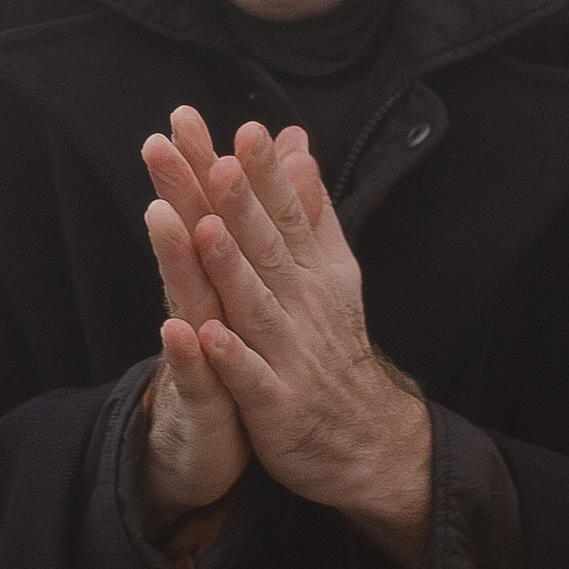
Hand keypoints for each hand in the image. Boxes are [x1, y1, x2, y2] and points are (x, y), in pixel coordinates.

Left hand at [144, 111, 431, 568]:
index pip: (287, 213)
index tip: (247, 128)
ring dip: (233, 268)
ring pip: (256, 305)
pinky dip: (229, 357)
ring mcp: (288, 355)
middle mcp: (302, 305)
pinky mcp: (274, 404)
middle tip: (222, 159)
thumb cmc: (331, 345)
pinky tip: (204, 333)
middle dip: (243, 204)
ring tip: (206, 229)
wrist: (364, 439)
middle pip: (267, 248)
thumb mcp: (331, 273)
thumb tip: (295, 147)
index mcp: (310, 272)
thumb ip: (309, 210)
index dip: (267, 174)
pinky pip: (248, 379)